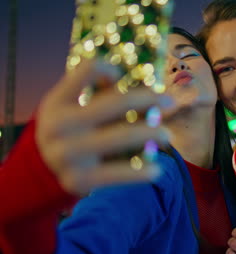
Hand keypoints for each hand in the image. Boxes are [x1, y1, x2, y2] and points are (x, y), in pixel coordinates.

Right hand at [36, 59, 171, 195]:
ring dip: (151, 133)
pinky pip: (117, 174)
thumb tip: (143, 88)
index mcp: (58, 101)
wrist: (42, 171)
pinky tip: (156, 170)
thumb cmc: (69, 130)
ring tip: (167, 135)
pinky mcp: (79, 179)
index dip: (110, 69)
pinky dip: (140, 172)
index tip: (124, 77)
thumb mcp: (70, 107)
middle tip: (170, 101)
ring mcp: (68, 154)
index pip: (87, 70)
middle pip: (115, 103)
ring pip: (121, 137)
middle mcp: (59, 125)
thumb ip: (97, 93)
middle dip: (148, 99)